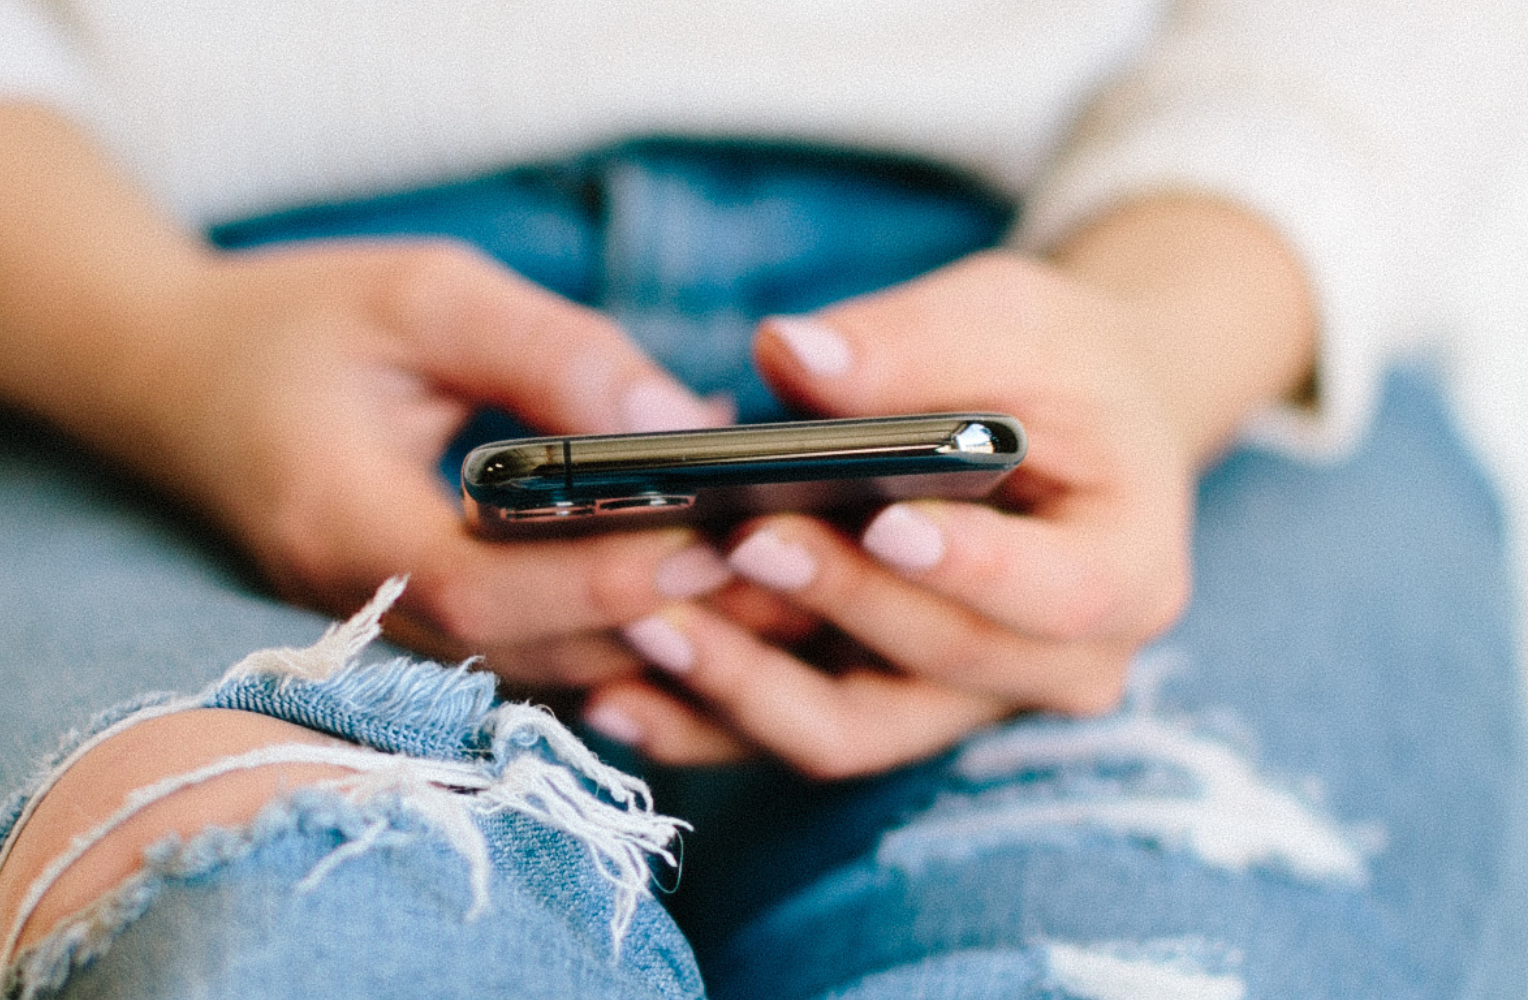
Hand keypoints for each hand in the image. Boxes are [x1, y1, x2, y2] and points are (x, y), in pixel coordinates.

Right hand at [0, 104, 733, 688]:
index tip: (709, 541)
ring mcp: (381, 632)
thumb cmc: (292, 320)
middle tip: (791, 576)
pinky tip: (702, 594)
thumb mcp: (421, 293)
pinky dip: (614, 635)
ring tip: (777, 589)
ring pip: (539, 672)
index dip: (595, 578)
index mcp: (338, 520)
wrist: (170, 379)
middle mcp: (356, 605)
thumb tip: (678, 422)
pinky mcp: (411, 630)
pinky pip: (527, 659)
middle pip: (528, 652)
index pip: (477, 586)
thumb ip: (548, 351)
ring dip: (654, 643)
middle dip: (660, 623)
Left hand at [583, 198, 1313, 777]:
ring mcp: (965, 708)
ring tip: (638, 626)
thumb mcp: (1010, 320)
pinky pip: (787, 736)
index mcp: (1129, 573)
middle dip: (827, 602)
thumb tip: (789, 353)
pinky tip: (610, 694)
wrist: (1070, 427)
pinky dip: (703, 719)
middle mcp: (1060, 669)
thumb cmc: (1055, 366)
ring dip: (740, 686)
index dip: (968, 568)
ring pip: (848, 730)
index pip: (1056, 593)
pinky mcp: (881, 714)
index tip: (881, 523)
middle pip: (935, 661)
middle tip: (727, 541)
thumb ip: (910, 344)